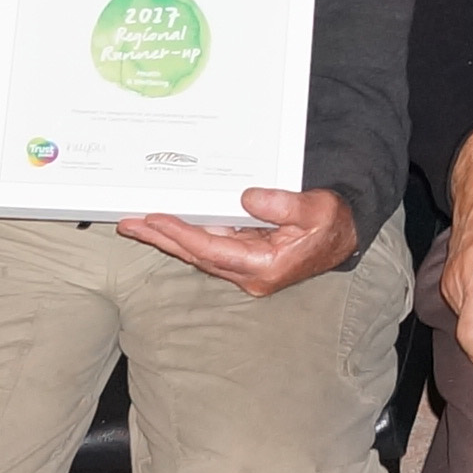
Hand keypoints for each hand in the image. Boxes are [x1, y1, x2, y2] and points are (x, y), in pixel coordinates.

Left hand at [122, 185, 359, 296]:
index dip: (182, 234)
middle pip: (195, 255)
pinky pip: (207, 248)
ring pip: (197, 253)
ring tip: (138, 224)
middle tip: (130, 224)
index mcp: (264, 267)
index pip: (212, 250)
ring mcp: (244, 270)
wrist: (341, 237)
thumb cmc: (330, 223)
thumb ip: (283, 204)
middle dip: (161, 239)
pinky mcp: (243, 260)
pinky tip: (166, 227)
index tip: (157, 219)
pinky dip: (185, 236)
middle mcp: (249, 274)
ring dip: (168, 239)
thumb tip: (246, 198)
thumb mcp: (315, 209)